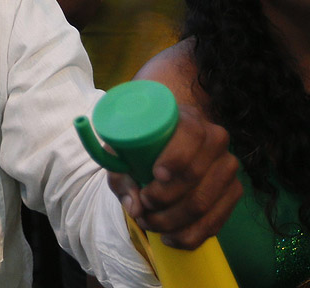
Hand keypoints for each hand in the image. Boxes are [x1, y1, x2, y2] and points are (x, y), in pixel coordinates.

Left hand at [108, 105, 240, 248]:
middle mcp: (215, 139)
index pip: (191, 134)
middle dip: (164, 199)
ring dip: (172, 221)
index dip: (176, 157)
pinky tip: (170, 237)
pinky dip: (190, 235)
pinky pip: (216, 222)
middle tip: (142, 205)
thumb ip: (123, 177)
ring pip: (204, 203)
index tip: (156, 175)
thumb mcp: (124, 154)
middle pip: (195, 176)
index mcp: (188, 119)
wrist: (168, 145)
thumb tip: (135, 207)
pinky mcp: (234, 191)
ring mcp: (228, 167)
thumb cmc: (142, 146)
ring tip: (148, 222)